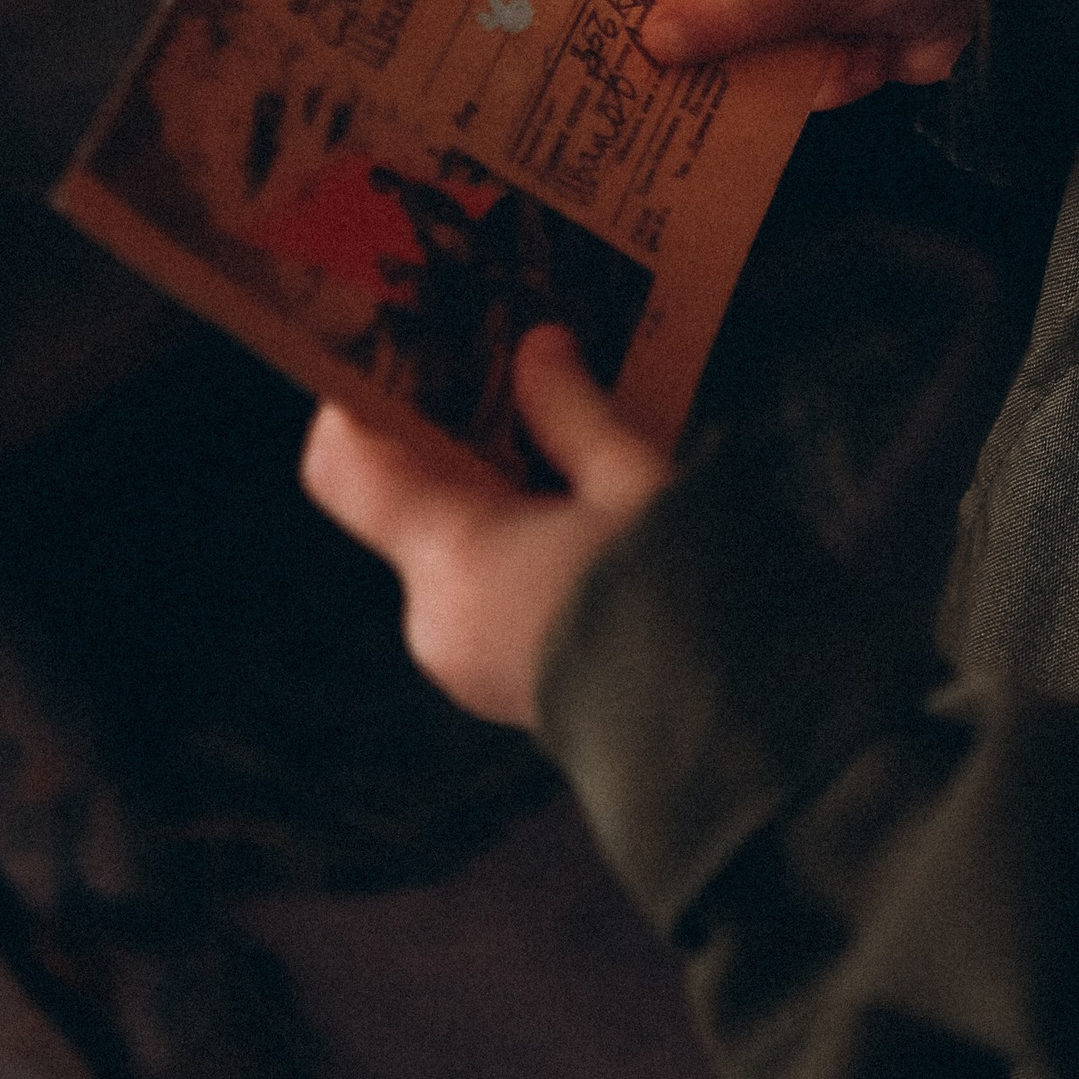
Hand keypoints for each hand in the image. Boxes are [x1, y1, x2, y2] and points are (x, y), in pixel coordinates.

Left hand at [299, 324, 665, 725]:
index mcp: (453, 557)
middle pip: (412, 500)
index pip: (347, 466)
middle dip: (462, 438)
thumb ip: (574, 411)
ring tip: (576, 446)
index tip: (407, 349)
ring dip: (502, 495)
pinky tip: (591, 521)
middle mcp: (437, 616)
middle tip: (517, 375)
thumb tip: (537, 348)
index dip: (361, 399)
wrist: (731, 730)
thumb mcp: (636, 483)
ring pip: (457, 548)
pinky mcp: (504, 688)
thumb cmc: (685, 596)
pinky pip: (488, 594)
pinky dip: (521, 548)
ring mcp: (465, 662)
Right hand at [646, 0, 980, 108]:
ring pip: (724, 48)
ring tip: (708, 110)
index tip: (599, 38)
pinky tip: (800, 95)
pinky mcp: (804, 37)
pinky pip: (769, 77)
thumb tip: (654, 41)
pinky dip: (789, 92)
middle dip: (684, 46)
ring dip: (741, 77)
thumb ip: (739, 4)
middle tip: (633, 97)